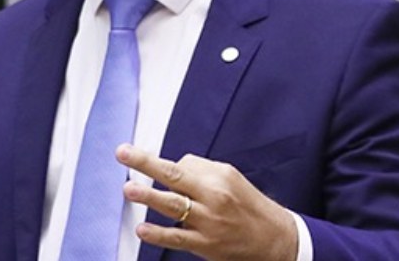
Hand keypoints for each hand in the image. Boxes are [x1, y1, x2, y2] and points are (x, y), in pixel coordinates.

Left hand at [117, 144, 296, 260]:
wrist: (276, 240)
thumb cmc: (248, 206)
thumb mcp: (231, 179)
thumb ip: (202, 172)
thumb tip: (173, 167)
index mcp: (219, 176)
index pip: (182, 164)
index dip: (164, 166)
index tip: (141, 161)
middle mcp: (213, 196)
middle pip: (174, 175)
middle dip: (145, 163)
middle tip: (122, 153)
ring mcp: (208, 221)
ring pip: (173, 205)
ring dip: (148, 197)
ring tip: (128, 189)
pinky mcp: (205, 244)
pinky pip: (177, 238)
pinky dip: (158, 234)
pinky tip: (142, 229)